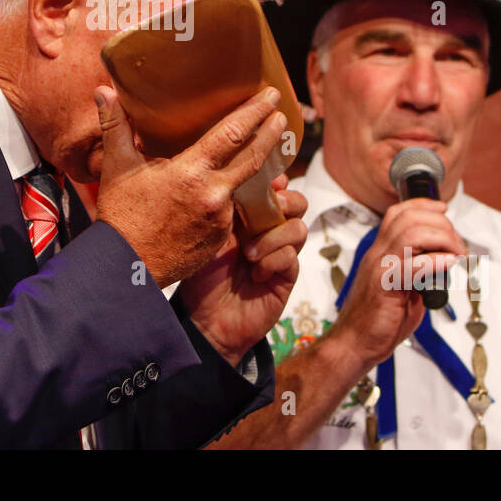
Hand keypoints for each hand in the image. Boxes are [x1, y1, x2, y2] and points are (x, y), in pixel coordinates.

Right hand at [94, 84, 286, 288]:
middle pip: (253, 157)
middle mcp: (214, 194)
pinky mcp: (220, 237)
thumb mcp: (116, 167)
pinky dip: (227, 197)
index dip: (254, 112)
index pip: (233, 134)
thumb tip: (103, 91)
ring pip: (241, 186)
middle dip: (270, 134)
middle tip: (281, 113)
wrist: (127, 268)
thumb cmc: (121, 216)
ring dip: (248, 169)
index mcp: (192, 172)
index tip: (271, 96)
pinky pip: (230, 211)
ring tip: (252, 151)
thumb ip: (115, 125)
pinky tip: (220, 190)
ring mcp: (221, 219)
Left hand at [177, 175, 307, 364]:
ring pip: (298, 229)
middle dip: (286, 202)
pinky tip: (255, 273)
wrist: (205, 321)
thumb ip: (228, 210)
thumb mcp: (210, 236)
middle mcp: (268, 231)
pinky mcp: (286, 277)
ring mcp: (279, 254)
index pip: (274, 188)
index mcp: (249, 216)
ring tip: (249, 254)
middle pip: (297, 203)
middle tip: (268, 210)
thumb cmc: (201, 277)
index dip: (276, 180)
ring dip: (273, 237)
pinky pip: (292, 258)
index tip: (270, 178)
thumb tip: (241, 179)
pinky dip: (273, 260)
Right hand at [325, 198, 465, 384]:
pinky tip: (449, 265)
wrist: (354, 343)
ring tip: (456, 254)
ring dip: (442, 239)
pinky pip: (412, 266)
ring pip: (411, 235)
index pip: (398, 213)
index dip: (423, 205)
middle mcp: (378, 254)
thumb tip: (443, 264)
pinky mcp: (384, 287)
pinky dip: (436, 262)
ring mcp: (380, 268)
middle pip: (409, 218)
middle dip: (441, 224)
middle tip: (458, 245)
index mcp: (381, 251)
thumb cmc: (378, 320)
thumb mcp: (402, 288)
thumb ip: (419, 273)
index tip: (443, 210)